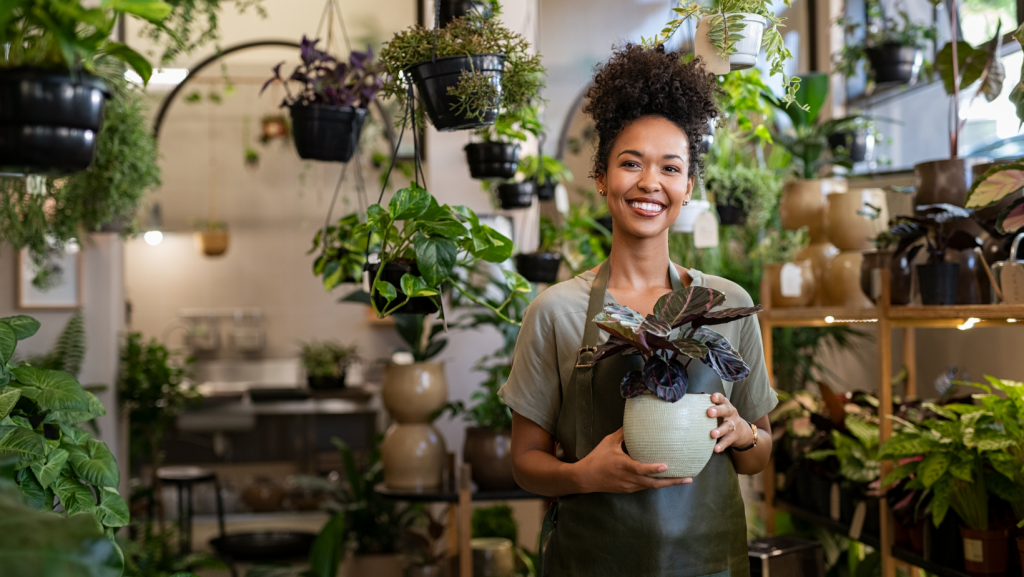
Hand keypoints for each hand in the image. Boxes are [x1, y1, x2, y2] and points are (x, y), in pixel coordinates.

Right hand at [574, 428, 692, 492]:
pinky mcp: (629, 490)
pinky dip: (656, 483)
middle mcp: (629, 478)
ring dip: (667, 484)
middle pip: (653, 483)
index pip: (640, 469)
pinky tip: (665, 479)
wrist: (585, 478)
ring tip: (683, 479)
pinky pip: (645, 487)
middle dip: (672, 482)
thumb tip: (635, 422)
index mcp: (623, 465)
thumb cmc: (597, 458)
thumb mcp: (609, 442)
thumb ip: (623, 434)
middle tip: (688, 478)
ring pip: (651, 486)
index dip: (653, 469)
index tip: (666, 466)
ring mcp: (629, 486)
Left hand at [707, 393, 753, 452]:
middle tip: (709, 412)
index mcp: (725, 404)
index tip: (712, 397)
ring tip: (712, 434)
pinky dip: (721, 445)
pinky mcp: (734, 436)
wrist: (741, 431)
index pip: (722, 399)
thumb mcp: (718, 410)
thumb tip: (687, 406)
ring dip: (720, 430)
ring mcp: (733, 425)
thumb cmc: (723, 417)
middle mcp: (730, 413)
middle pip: (726, 410)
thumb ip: (707, 407)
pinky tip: (716, 448)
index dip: (717, 397)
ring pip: (727, 427)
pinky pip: (727, 441)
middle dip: (718, 411)